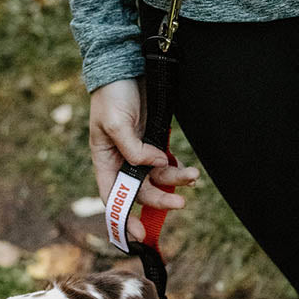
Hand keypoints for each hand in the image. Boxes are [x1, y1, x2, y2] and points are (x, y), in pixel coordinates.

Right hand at [88, 78, 198, 242]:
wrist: (128, 64)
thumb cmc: (112, 94)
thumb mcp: (115, 123)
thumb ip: (133, 149)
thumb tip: (154, 165)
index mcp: (105, 161)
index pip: (113, 198)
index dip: (123, 218)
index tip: (138, 234)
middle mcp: (122, 162)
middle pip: (141, 192)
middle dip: (160, 201)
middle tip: (180, 204)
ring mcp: (140, 154)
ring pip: (159, 179)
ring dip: (176, 182)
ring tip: (193, 177)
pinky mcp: (156, 143)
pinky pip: (168, 165)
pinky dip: (179, 171)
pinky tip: (189, 171)